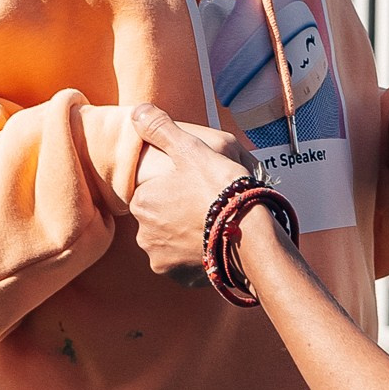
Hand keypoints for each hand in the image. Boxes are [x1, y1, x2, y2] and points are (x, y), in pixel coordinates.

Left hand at [130, 109, 256, 278]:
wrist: (250, 237)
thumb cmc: (220, 189)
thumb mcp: (191, 150)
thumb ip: (161, 129)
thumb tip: (138, 111)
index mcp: (143, 202)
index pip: (150, 191)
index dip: (174, 186)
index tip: (196, 185)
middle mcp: (145, 235)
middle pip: (160, 218)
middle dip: (178, 212)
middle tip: (208, 204)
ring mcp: (162, 260)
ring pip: (171, 241)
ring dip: (186, 235)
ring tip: (213, 224)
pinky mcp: (181, 278)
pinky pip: (185, 263)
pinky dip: (196, 254)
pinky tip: (214, 242)